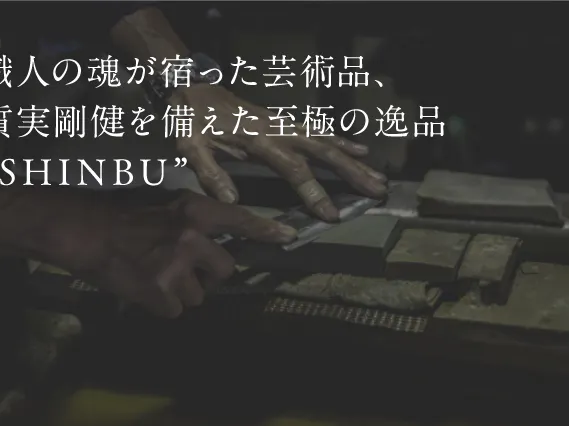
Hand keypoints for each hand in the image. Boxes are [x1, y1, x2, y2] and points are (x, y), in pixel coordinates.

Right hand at [50, 190, 296, 317]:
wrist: (85, 233)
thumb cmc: (121, 216)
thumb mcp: (164, 207)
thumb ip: (194, 222)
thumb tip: (213, 244)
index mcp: (194, 212)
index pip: (239, 221)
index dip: (265, 230)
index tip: (287, 237)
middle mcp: (192, 239)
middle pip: (225, 270)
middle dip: (209, 274)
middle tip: (185, 268)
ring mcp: (177, 269)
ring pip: (200, 295)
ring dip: (183, 291)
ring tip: (157, 275)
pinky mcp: (161, 295)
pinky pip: (176, 310)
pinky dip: (163, 305)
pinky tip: (145, 289)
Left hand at [169, 85, 387, 221]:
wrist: (192, 87)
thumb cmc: (191, 120)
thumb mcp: (190, 147)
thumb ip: (210, 173)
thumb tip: (232, 201)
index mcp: (258, 140)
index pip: (294, 169)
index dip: (315, 192)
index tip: (332, 214)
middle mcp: (277, 130)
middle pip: (322, 151)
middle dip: (351, 172)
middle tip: (376, 190)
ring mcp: (282, 123)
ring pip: (325, 140)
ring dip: (353, 158)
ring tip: (377, 175)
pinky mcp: (281, 121)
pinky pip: (317, 130)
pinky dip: (339, 139)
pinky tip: (357, 149)